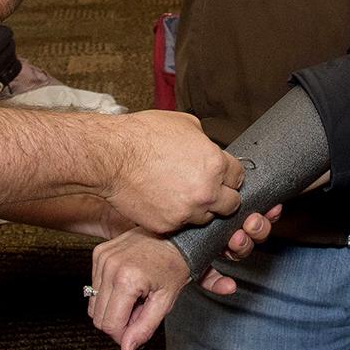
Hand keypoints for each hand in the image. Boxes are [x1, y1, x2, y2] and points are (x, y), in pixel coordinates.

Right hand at [87, 208, 276, 349]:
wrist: (176, 234)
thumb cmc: (176, 265)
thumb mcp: (165, 301)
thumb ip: (144, 328)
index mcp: (127, 281)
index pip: (110, 325)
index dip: (124, 334)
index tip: (139, 327)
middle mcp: (109, 267)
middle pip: (98, 317)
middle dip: (119, 321)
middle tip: (141, 310)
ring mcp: (102, 258)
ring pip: (94, 303)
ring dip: (114, 307)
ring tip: (136, 296)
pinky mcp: (98, 252)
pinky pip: (94, 286)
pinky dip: (109, 292)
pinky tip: (129, 284)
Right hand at [102, 110, 243, 235]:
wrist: (111, 156)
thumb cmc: (142, 136)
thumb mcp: (185, 124)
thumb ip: (204, 142)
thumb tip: (208, 150)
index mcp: (215, 164)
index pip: (238, 177)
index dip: (229, 175)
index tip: (222, 176)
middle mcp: (206, 192)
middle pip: (231, 204)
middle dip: (222, 196)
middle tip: (205, 189)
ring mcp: (187, 212)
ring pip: (206, 218)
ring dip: (198, 209)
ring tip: (179, 194)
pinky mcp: (168, 225)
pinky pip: (180, 225)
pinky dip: (174, 216)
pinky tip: (162, 201)